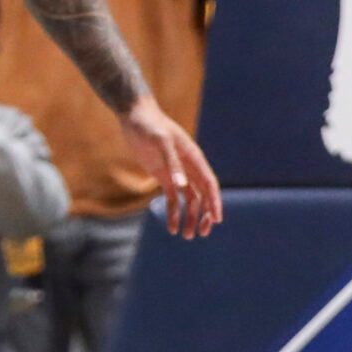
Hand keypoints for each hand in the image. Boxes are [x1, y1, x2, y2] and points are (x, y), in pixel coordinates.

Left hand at [122, 97, 221, 238]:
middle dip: (205, 215)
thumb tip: (181, 187)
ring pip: (190, 200)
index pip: (209, 184)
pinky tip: (171, 227)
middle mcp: (189, 168)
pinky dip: (173, 212)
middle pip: (203, 195)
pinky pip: (173, 198)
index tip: (217, 220)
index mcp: (194, 158)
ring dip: (190, 217)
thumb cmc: (150, 125)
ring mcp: (177, 172)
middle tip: (202, 233)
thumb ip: (172, 164)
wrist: (134, 115)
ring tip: (186, 236)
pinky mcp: (164, 176)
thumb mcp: (160, 142)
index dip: (214, 202)